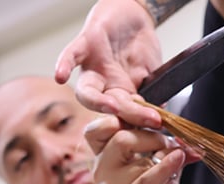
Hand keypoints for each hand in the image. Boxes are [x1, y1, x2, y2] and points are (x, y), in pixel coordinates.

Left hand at [55, 0, 162, 127]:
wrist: (132, 17)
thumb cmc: (139, 48)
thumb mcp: (152, 73)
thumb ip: (155, 92)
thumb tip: (163, 110)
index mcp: (120, 95)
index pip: (126, 117)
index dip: (139, 123)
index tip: (156, 126)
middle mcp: (103, 87)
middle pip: (110, 108)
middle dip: (130, 114)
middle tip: (150, 119)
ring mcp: (92, 68)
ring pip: (86, 92)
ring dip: (97, 102)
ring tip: (113, 107)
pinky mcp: (85, 45)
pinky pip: (71, 56)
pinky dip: (64, 65)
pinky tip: (60, 76)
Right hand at [83, 116, 185, 183]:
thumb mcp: (155, 173)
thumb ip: (167, 153)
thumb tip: (189, 136)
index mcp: (103, 159)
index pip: (98, 128)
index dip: (120, 115)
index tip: (147, 114)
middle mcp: (102, 171)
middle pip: (119, 135)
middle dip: (149, 132)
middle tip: (169, 141)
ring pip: (132, 154)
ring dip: (161, 151)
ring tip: (177, 156)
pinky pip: (146, 178)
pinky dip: (165, 166)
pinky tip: (180, 158)